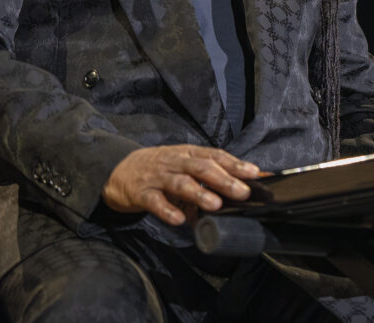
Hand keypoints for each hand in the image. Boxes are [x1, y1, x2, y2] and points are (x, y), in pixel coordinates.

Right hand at [102, 144, 259, 225]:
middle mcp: (175, 162)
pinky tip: (179, 220)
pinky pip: (155, 202)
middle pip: (201, 168)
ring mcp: (157, 177)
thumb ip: (208, 179)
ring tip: (215, 205)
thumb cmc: (160, 169)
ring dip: (198, 194)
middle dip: (223, 179)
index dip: (235, 164)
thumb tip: (240, 192)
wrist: (118, 169)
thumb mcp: (184, 167)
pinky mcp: (141, 193)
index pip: (214, 155)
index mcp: (188, 154)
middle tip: (242, 192)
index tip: (255, 173)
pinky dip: (167, 210)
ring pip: (180, 183)